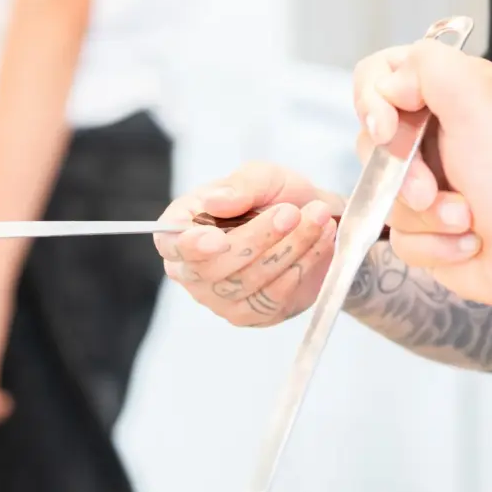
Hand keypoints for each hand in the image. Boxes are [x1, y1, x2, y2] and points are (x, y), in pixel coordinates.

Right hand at [156, 164, 340, 325]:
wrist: (316, 219)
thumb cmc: (277, 197)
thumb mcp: (263, 177)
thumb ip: (240, 186)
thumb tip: (215, 202)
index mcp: (183, 229)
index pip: (172, 244)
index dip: (191, 246)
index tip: (218, 238)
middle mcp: (194, 269)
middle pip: (212, 269)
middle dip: (257, 239)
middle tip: (291, 213)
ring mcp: (222, 298)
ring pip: (247, 283)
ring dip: (287, 249)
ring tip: (316, 218)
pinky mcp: (255, 314)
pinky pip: (274, 297)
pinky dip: (301, 265)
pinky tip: (320, 241)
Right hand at [353, 37, 491, 313]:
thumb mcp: (479, 100)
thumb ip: (427, 68)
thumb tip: (389, 84)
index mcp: (455, 92)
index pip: (383, 76)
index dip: (373, 101)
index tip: (386, 128)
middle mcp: (442, 134)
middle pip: (374, 141)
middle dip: (402, 172)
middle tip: (431, 189)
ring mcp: (436, 185)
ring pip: (384, 195)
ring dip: (425, 214)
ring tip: (467, 220)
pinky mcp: (433, 231)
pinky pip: (402, 238)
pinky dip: (434, 245)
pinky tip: (472, 244)